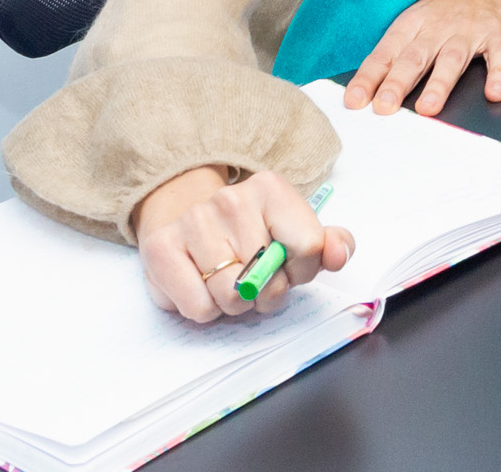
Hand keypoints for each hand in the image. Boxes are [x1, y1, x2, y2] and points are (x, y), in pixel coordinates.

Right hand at [134, 166, 354, 323]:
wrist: (188, 217)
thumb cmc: (251, 233)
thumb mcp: (296, 233)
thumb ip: (330, 245)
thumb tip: (338, 255)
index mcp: (272, 190)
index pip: (309, 246)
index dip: (302, 271)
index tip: (289, 266)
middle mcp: (231, 199)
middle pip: (268, 280)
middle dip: (266, 292)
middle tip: (254, 278)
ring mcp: (193, 221)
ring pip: (231, 297)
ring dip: (235, 304)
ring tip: (228, 282)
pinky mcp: (161, 248)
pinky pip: (199, 308)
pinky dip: (206, 309)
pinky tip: (203, 285)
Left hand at [343, 0, 500, 116]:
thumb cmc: (444, 7)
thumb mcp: (414, 19)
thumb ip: (394, 53)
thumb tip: (364, 90)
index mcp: (411, 24)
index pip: (385, 53)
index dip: (369, 77)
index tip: (354, 101)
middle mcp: (438, 28)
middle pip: (415, 57)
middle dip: (398, 82)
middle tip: (384, 106)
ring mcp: (469, 31)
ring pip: (452, 58)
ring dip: (440, 83)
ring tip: (428, 107)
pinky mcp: (497, 35)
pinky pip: (500, 56)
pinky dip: (499, 74)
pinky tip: (494, 94)